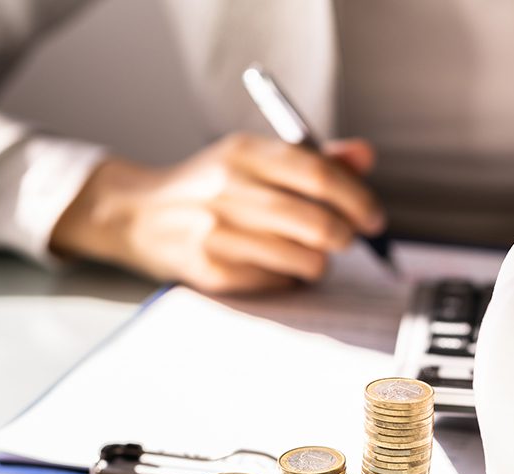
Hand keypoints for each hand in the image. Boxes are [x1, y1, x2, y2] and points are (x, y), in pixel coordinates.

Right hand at [50, 133, 384, 292]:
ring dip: (319, 262)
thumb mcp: (255, 158)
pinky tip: (274, 264)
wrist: (140, 215)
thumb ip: (314, 157)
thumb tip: (365, 156)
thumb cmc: (212, 186)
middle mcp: (230, 190)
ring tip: (307, 253)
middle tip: (344, 239)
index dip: (357, 200)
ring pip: (306, 260)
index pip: (319, 175)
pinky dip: (289, 277)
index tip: (373, 219)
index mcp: (245, 152)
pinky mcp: (214, 271)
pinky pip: (279, 282)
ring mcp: (219, 233)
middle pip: (318, 223)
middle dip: (344, 237)